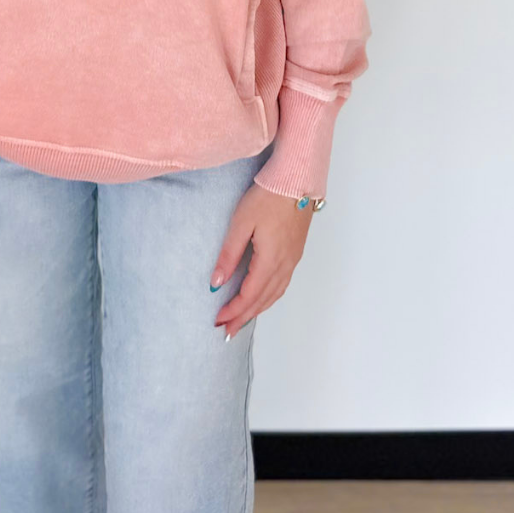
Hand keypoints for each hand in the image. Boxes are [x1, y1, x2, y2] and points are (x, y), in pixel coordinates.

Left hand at [210, 183, 314, 336]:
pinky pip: (282, 284)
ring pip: (274, 294)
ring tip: (241, 321)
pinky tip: (261, 298)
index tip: (218, 321)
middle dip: (243, 317)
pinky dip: (269, 297)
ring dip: (257, 310)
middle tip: (227, 332)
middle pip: (262, 300)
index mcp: (270, 260)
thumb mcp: (241, 223)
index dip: (233, 311)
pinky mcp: (295, 252)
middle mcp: (285, 265)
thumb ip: (229, 254)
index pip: (249, 295)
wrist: (297, 180)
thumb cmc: (268, 197)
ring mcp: (293, 260)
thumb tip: (216, 283)